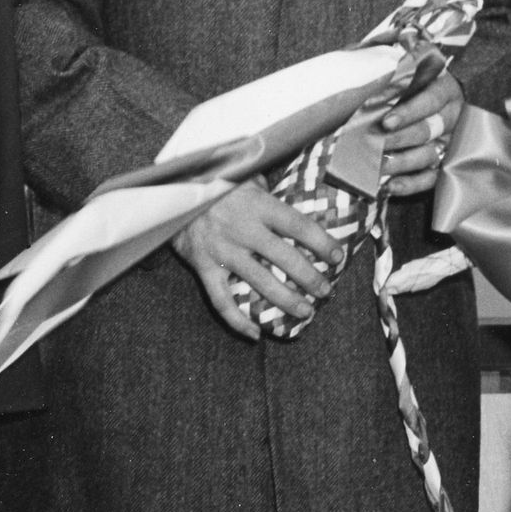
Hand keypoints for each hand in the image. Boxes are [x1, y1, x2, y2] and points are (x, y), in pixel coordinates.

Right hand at [170, 179, 341, 339]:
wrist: (172, 189)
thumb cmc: (215, 181)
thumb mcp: (245, 177)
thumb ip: (268, 191)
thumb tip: (297, 200)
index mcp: (258, 205)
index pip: (299, 226)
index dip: (322, 243)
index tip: (339, 256)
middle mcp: (243, 229)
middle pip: (286, 259)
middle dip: (311, 278)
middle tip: (326, 292)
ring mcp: (223, 250)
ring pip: (261, 283)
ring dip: (286, 301)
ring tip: (305, 312)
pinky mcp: (203, 266)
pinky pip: (222, 301)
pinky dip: (238, 321)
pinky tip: (254, 334)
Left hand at [377, 68, 464, 197]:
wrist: (446, 95)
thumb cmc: (420, 81)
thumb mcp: (414, 71)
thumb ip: (397, 77)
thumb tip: (370, 83)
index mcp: (445, 90)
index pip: (429, 101)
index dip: (408, 112)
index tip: (386, 121)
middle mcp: (451, 117)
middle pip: (427, 130)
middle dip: (398, 139)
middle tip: (374, 144)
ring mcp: (449, 142)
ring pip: (427, 155)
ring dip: (401, 162)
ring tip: (378, 165)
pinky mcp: (444, 163)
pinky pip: (430, 178)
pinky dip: (410, 184)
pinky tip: (390, 185)